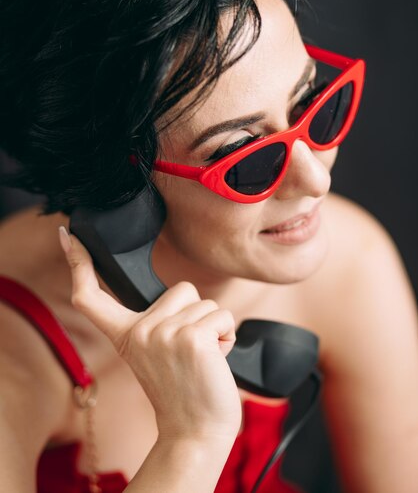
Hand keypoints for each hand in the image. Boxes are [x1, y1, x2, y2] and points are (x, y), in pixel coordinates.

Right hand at [58, 226, 241, 442]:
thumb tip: (184, 296)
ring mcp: (163, 333)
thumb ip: (159, 324)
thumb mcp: (156, 354)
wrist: (195, 431)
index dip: (78, 264)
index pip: (92, 296)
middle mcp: (139, 331)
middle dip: (196, 314)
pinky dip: (228, 335)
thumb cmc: (183, 392)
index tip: (68, 236)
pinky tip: (216, 359)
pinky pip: (223, 315)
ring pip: (206, 303)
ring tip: (203, 359)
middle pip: (183, 289)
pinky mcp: (191, 338)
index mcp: (125, 334)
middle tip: (190, 352)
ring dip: (214, 328)